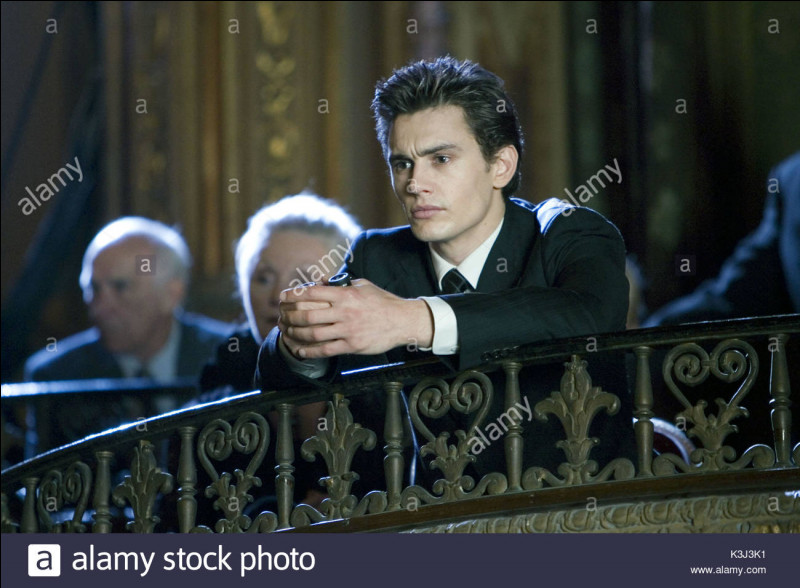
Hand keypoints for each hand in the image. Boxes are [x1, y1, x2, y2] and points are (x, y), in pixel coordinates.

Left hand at [278, 279, 432, 358]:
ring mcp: (348, 330)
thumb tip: (322, 281)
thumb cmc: (383, 301)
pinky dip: (308, 351)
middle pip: (307, 315)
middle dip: (289, 316)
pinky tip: (299, 350)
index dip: (292, 295)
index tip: (282, 298)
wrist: (403, 320)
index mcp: (346, 294)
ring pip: (313, 333)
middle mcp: (344, 312)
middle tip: (281, 317)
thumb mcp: (363, 285)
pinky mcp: (352, 346)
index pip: (312, 293)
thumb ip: (342, 284)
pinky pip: (325, 350)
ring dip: (295, 334)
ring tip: (287, 332)